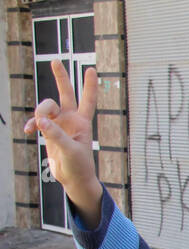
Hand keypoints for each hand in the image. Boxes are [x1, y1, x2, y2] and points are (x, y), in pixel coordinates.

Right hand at [24, 60, 101, 222]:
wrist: (72, 178)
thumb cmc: (78, 166)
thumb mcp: (70, 150)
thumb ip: (55, 134)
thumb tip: (40, 120)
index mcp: (82, 122)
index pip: (87, 100)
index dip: (89, 85)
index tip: (90, 69)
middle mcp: (71, 119)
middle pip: (65, 93)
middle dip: (60, 77)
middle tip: (55, 61)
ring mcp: (59, 124)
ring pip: (45, 107)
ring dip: (39, 113)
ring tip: (37, 126)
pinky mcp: (49, 131)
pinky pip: (37, 121)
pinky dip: (32, 124)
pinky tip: (29, 131)